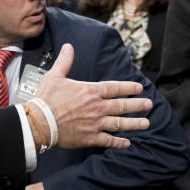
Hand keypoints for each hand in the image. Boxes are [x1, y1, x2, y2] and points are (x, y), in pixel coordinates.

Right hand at [34, 43, 151, 149]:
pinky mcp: (91, 138)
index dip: (129, 88)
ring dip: (134, 124)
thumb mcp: (55, 76)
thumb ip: (65, 61)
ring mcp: (96, 123)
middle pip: (122, 105)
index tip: (140, 88)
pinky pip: (109, 140)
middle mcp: (97, 107)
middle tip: (149, 104)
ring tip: (146, 123)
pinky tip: (127, 143)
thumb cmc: (46, 99)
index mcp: (91, 91)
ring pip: (120, 123)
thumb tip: (68, 46)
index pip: (115, 88)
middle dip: (137, 105)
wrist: (40, 122)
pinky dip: (119, 142)